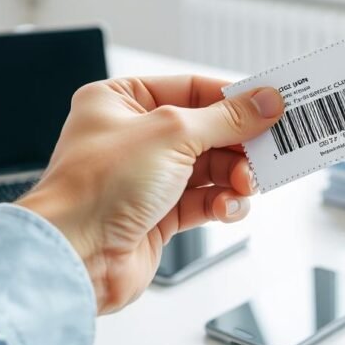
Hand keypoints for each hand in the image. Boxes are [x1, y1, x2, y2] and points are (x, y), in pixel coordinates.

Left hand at [17, 75, 283, 314]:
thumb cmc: (97, 186)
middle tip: (269, 150)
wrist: (74, 255)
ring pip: (208, 169)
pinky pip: (202, 201)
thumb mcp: (173, 134)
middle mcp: (131, 137)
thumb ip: (226, 118)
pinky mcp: (156, 215)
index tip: (270, 105)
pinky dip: (220, 203)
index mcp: (120, 101)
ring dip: (233, 176)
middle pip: (205, 131)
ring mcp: (144, 178)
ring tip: (245, 184)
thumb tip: (266, 101)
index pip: (190, 89)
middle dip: (237, 144)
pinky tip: (226, 208)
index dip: (232, 98)